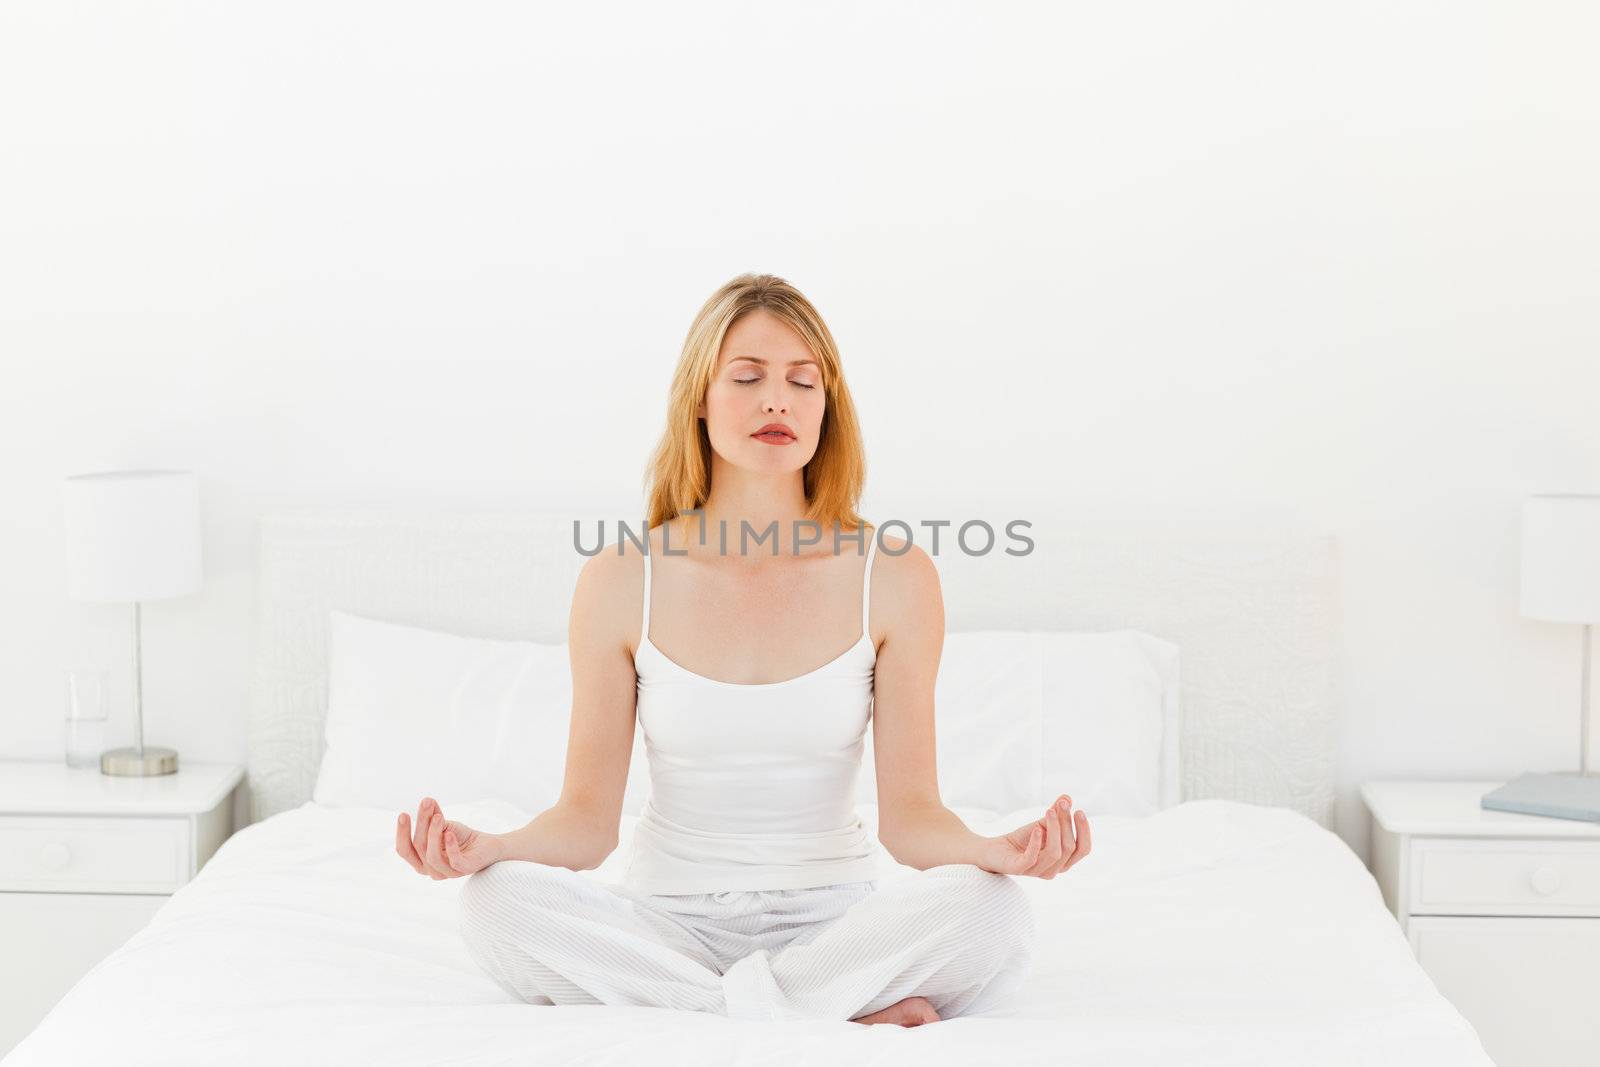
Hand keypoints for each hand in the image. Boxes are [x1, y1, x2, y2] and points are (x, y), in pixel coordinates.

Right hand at [395, 796, 503, 878]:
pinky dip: (450, 847)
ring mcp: (448, 873)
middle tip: (425, 804)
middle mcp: (431, 870)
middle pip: (419, 848)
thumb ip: (433, 816)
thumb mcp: (444, 825)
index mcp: (421, 861)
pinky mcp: (464, 870)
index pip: (404, 850)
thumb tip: (426, 800)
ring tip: (438, 816)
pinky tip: (450, 833)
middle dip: (421, 824)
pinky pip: (454, 861)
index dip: (401, 834)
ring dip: (434, 834)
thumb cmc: (461, 837)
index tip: (403, 814)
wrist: (487, 844)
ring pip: (432, 857)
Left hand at [977, 793, 1091, 877]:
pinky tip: (1036, 828)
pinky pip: (1032, 858)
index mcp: (1063, 861)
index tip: (1079, 810)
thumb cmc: (1022, 839)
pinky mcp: (1019, 869)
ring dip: (1054, 829)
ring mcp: (1037, 872)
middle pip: (1069, 847)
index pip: (1082, 850)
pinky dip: (1036, 842)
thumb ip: (1056, 813)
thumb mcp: (1042, 824)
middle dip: (1067, 823)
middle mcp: (1053, 870)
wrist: (995, 849)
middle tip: (1062, 804)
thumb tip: (1067, 797)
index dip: (1084, 831)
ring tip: (1049, 811)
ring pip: (1055, 853)